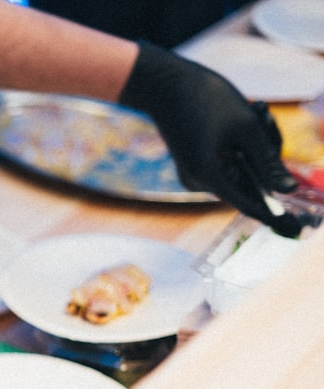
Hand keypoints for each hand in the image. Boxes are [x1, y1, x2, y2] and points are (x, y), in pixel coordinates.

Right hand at [119, 42, 302, 237]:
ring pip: (241, 173)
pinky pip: (228, 166)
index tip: (296, 230)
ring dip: (255, 148)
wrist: (165, 83)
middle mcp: (199, 181)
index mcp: (209, 175)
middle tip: (266, 118)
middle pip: (248, 184)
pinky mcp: (195, 165)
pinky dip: (241, 148)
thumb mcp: (248, 127)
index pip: (249, 204)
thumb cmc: (206, 99)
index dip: (275, 216)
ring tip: (253, 110)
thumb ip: (269, 163)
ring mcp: (195, 175)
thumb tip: (289, 190)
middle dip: (266, 158)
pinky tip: (241, 117)